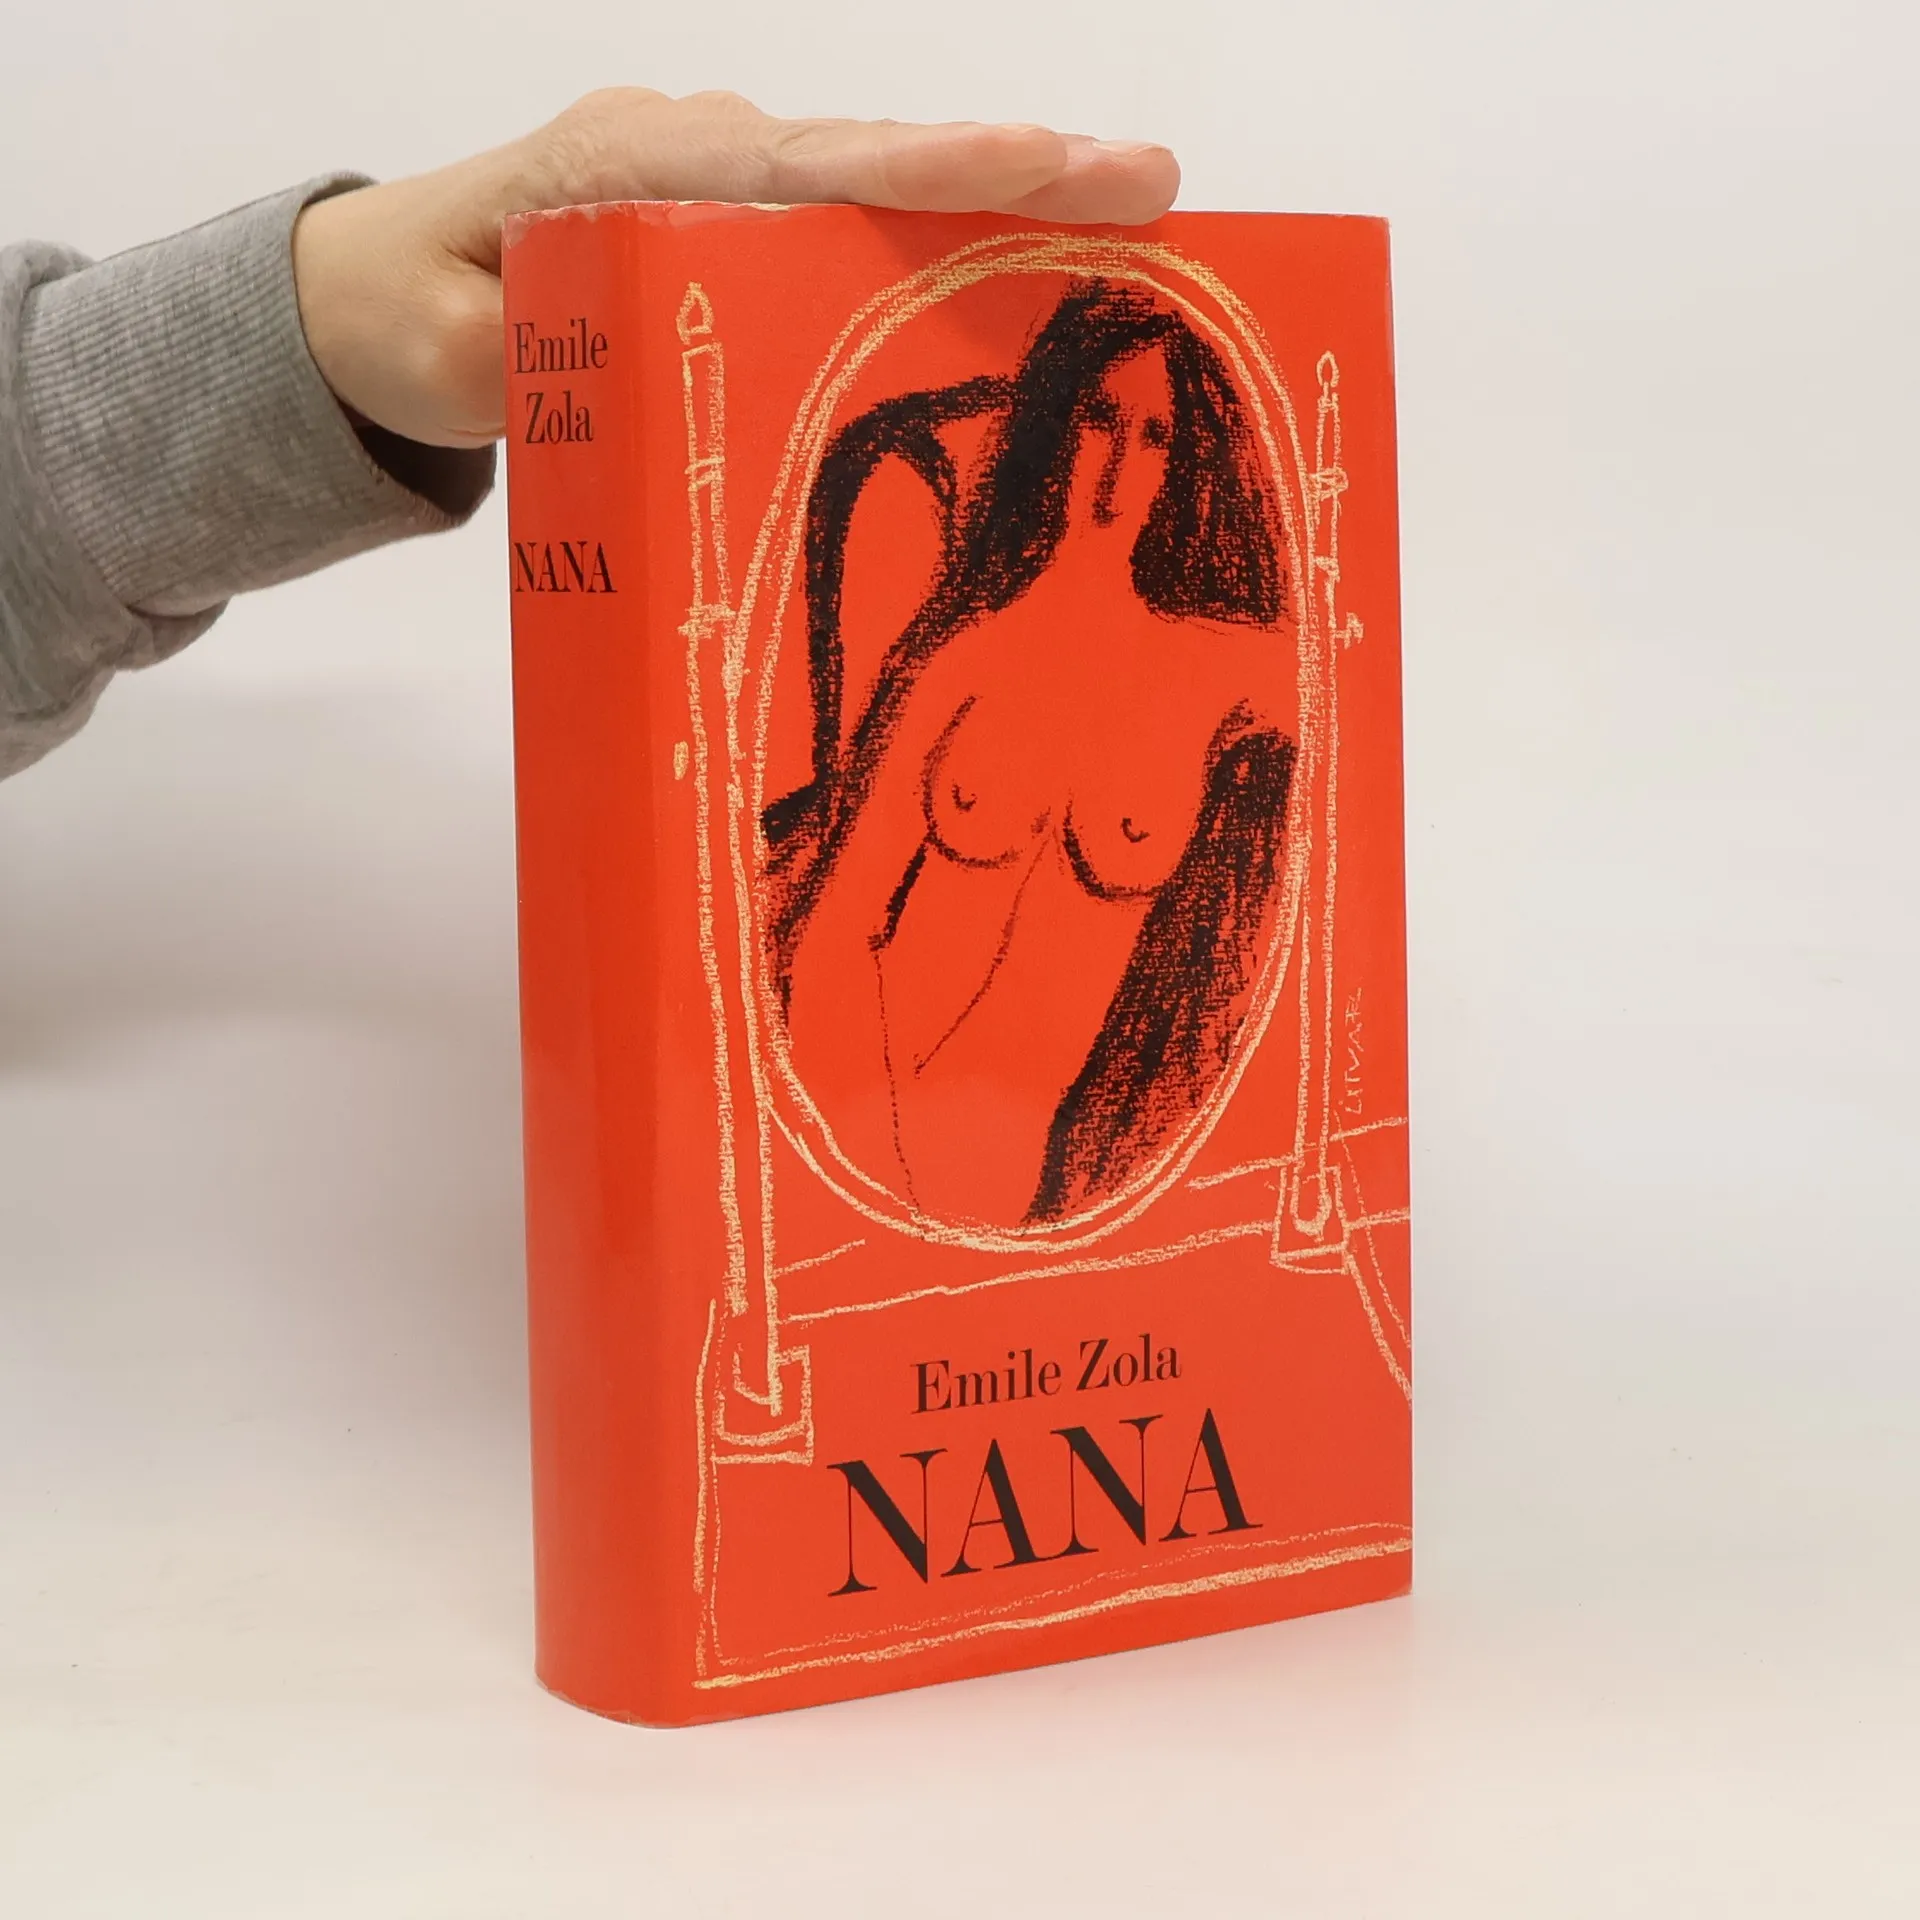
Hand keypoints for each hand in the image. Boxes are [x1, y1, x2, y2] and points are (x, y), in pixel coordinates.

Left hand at [291, 90, 1179, 449]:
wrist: (373, 296)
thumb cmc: (410, 322)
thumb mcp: (457, 359)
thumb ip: (532, 354)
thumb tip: (626, 346)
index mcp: (635, 165)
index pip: (801, 164)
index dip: (923, 170)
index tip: (1035, 166)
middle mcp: (694, 144)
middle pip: (871, 156)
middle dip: (1011, 168)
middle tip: (1146, 180)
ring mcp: (718, 173)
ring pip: (874, 182)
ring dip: (998, 198)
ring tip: (1129, 212)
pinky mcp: (733, 214)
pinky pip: (850, 217)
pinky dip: (941, 233)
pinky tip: (1031, 260)